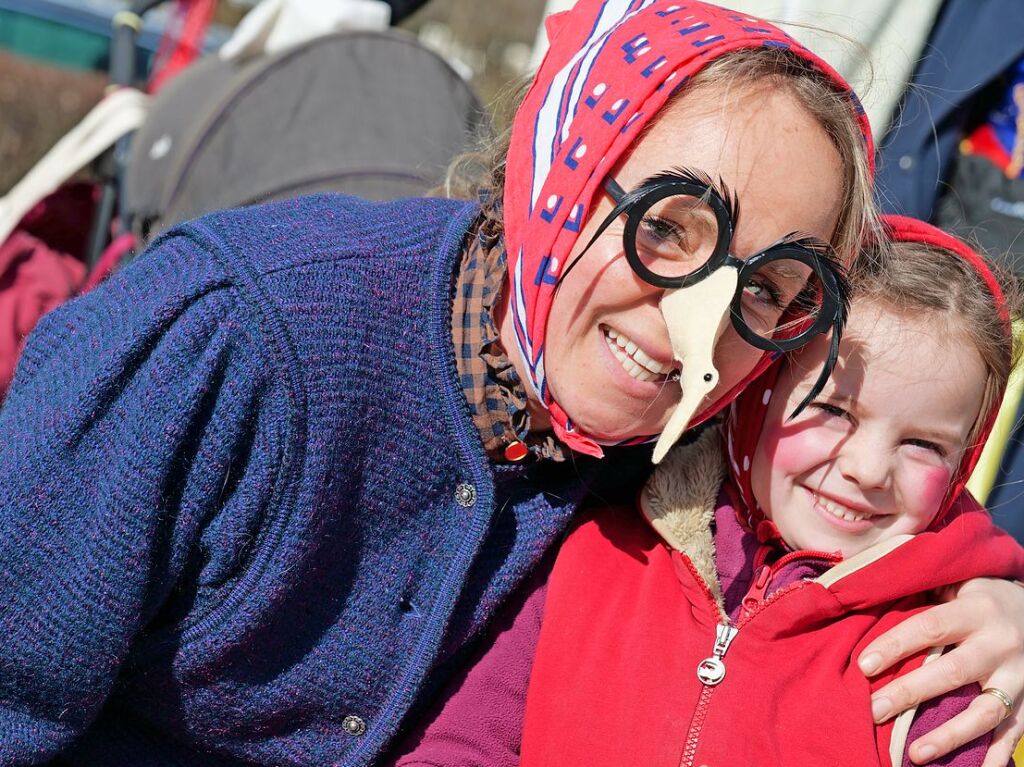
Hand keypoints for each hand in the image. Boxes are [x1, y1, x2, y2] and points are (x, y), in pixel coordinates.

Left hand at [857, 578, 1023, 765]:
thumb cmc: (979, 596)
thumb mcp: (956, 583)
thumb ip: (922, 595)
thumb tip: (865, 602)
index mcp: (977, 609)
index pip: (930, 627)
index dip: (895, 646)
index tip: (863, 666)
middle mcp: (1001, 644)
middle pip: (952, 672)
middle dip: (909, 694)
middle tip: (873, 711)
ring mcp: (1020, 676)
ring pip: (985, 712)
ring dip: (949, 737)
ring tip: (913, 754)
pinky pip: (1012, 734)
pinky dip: (993, 757)